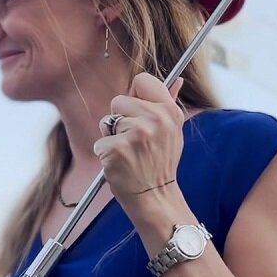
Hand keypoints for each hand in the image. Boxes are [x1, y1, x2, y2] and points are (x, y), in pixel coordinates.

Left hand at [92, 73, 185, 209]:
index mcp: (170, 111)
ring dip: (112, 137)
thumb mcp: (172, 132)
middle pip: (118, 100)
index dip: (135, 94)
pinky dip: (105, 154)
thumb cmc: (160, 162)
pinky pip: (100, 142)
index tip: (137, 110)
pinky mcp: (117, 150)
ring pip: (106, 121)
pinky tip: (121, 164)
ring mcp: (136, 135)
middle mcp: (155, 120)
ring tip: (129, 153)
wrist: (154, 197)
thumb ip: (170, 103)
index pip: (142, 80)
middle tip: (135, 141)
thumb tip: (177, 80)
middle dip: (120, 119)